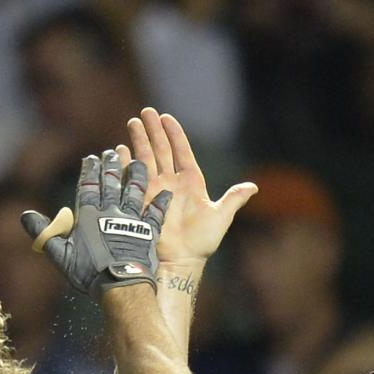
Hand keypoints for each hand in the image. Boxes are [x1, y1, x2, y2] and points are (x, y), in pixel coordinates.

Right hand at [22, 150, 169, 298]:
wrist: (121, 285)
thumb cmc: (89, 273)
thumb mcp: (60, 255)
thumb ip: (45, 234)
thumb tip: (25, 216)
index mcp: (89, 215)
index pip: (88, 186)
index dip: (90, 171)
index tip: (91, 158)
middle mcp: (111, 212)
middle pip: (111, 183)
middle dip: (111, 166)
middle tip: (112, 153)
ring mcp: (132, 221)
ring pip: (135, 192)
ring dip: (136, 175)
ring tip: (139, 162)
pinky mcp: (149, 233)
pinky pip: (156, 214)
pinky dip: (160, 203)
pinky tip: (166, 193)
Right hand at [118, 107, 255, 269]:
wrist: (181, 260)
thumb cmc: (202, 241)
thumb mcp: (220, 217)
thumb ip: (234, 199)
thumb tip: (254, 187)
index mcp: (191, 182)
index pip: (182, 151)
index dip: (174, 134)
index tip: (167, 117)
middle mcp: (172, 182)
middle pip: (161, 149)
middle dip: (153, 130)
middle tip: (146, 112)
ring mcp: (155, 189)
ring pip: (145, 158)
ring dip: (139, 140)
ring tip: (133, 122)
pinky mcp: (142, 200)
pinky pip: (132, 176)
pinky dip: (126, 162)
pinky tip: (120, 149)